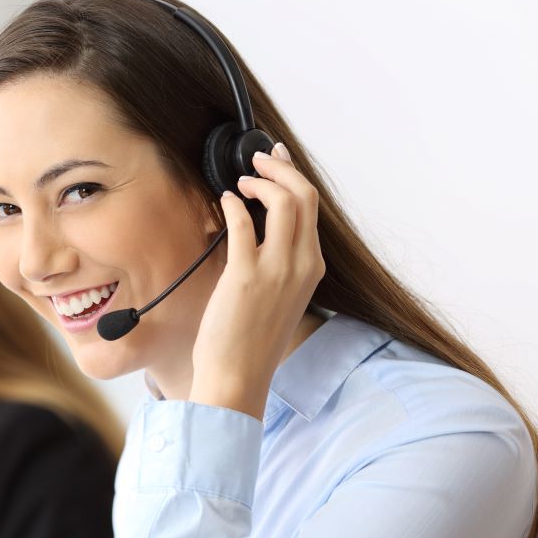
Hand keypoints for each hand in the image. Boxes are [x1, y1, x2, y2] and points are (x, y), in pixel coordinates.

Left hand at [189, 142, 324, 418]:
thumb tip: (253, 228)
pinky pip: (243, 224)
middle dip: (281, 169)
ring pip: (284, 202)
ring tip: (242, 180)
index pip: (312, 209)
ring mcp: (277, 269)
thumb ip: (275, 263)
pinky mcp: (246, 275)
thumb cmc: (251, 341)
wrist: (239, 377)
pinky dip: (234, 204)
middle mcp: (302, 265)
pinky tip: (225, 200)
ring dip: (261, 181)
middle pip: (304, 196)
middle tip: (258, 161)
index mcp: (312, 268)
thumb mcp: (278, 296)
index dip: (293, 178)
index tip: (276, 164)